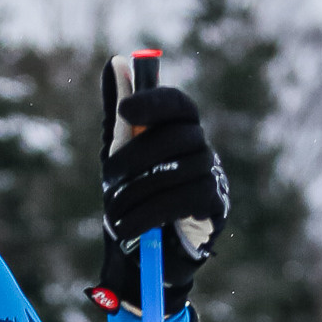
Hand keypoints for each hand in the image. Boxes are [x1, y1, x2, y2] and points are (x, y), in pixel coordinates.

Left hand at [88, 55, 228, 311]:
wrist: (145, 260)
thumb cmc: (135, 202)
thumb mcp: (119, 159)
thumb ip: (119, 117)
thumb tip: (116, 62)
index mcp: (179, 131)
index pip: (177, 104)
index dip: (154, 101)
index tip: (125, 112)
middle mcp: (201, 148)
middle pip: (174, 136)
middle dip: (134, 158)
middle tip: (107, 180)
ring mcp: (211, 176)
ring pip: (175, 170)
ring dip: (136, 193)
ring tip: (113, 214)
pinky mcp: (213, 206)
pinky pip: (181, 200)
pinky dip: (147, 214)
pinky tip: (127, 228)